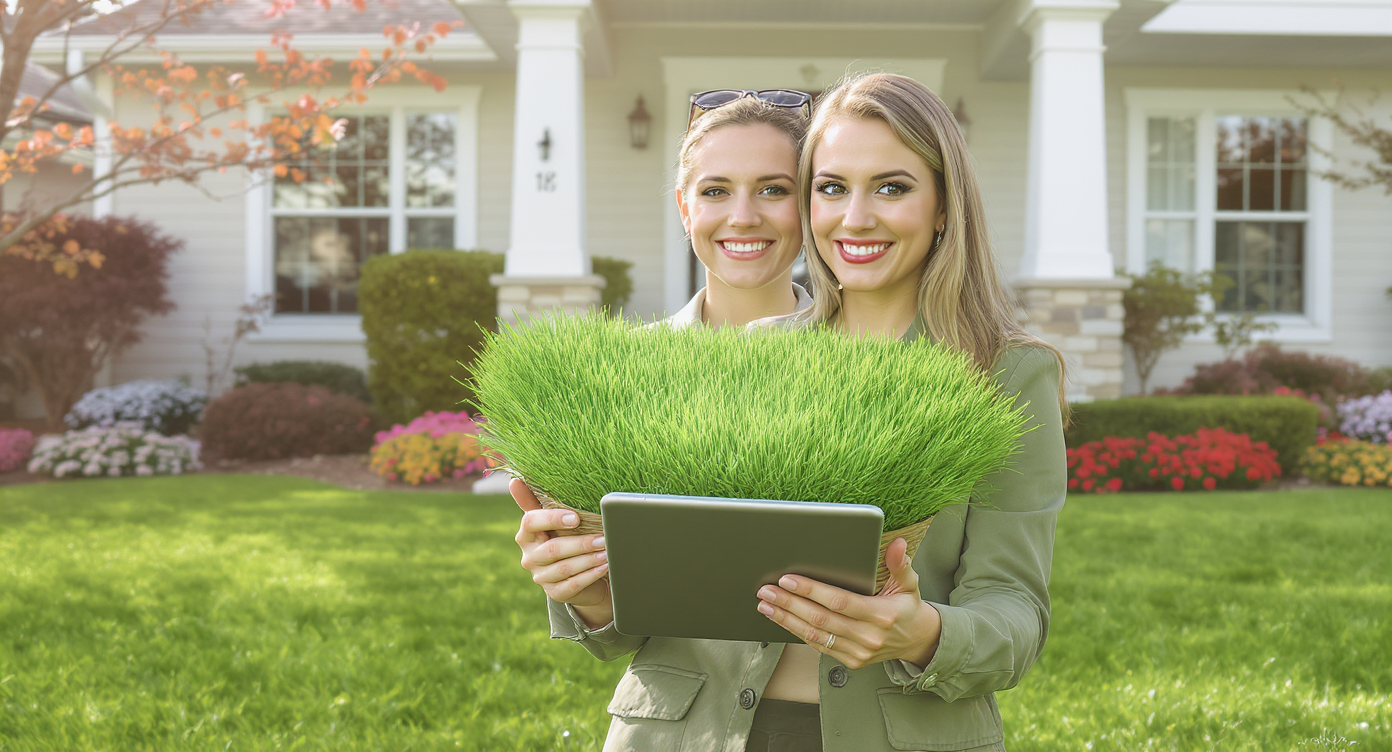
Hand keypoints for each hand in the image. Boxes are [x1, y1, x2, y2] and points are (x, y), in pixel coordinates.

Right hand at [511, 478, 613, 625]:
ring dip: (589, 559)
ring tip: (607, 551)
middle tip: (603, 537)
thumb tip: (514, 481)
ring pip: (565, 568)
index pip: (531, 522)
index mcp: (525, 535)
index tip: (575, 517)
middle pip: (553, 549)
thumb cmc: (565, 538)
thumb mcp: (553, 520)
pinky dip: (591, 575)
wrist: (576, 573)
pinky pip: (573, 584)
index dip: (552, 519)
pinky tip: (605, 566)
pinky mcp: (555, 593)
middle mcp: (529, 557)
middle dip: (581, 543)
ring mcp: (541, 577)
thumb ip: (536, 500)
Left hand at [755, 537, 941, 669]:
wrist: (916, 641)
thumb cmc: (907, 608)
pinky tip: (782, 620)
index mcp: (881, 615)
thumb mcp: (909, 584)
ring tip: (766, 605)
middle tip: (766, 590)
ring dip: (786, 619)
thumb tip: (898, 544)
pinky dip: (797, 632)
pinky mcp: (850, 661)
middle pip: (821, 619)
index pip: (839, 602)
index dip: (811, 591)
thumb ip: (901, 564)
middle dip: (789, 604)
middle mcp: (868, 637)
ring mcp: (858, 652)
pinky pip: (818, 646)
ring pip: (815, 635)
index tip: (788, 579)